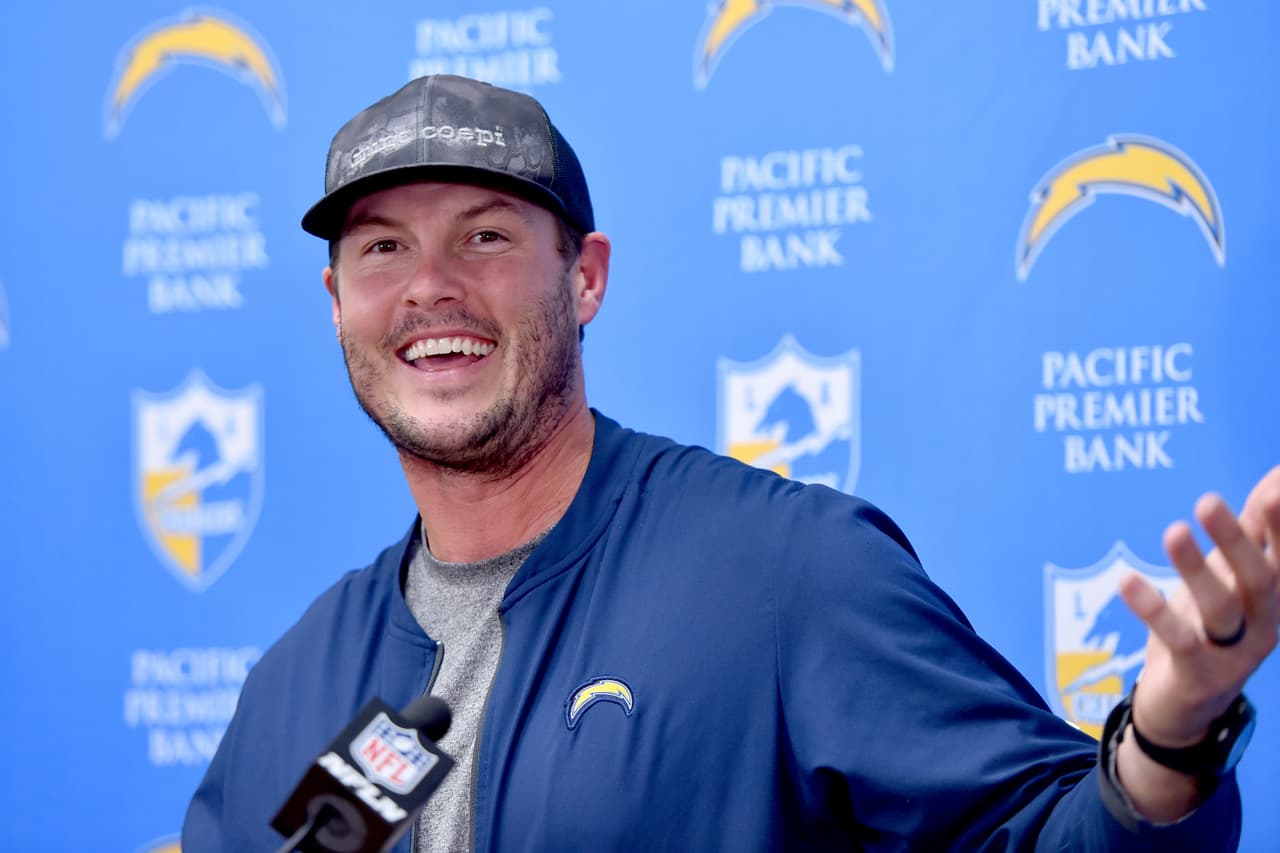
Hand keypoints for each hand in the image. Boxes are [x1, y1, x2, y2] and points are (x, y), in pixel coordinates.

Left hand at [1119, 466, 1278, 747]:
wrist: (1189, 707)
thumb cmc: (1214, 626)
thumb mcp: (1233, 575)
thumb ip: (1254, 529)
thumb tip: (1276, 475)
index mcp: (1274, 596)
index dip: (1279, 528)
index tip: (1273, 490)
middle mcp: (1264, 623)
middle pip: (1261, 580)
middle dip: (1238, 540)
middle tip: (1207, 500)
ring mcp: (1234, 653)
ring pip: (1220, 608)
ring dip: (1194, 569)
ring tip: (1172, 532)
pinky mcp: (1199, 675)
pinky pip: (1178, 640)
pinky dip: (1153, 609)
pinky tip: (1126, 579)